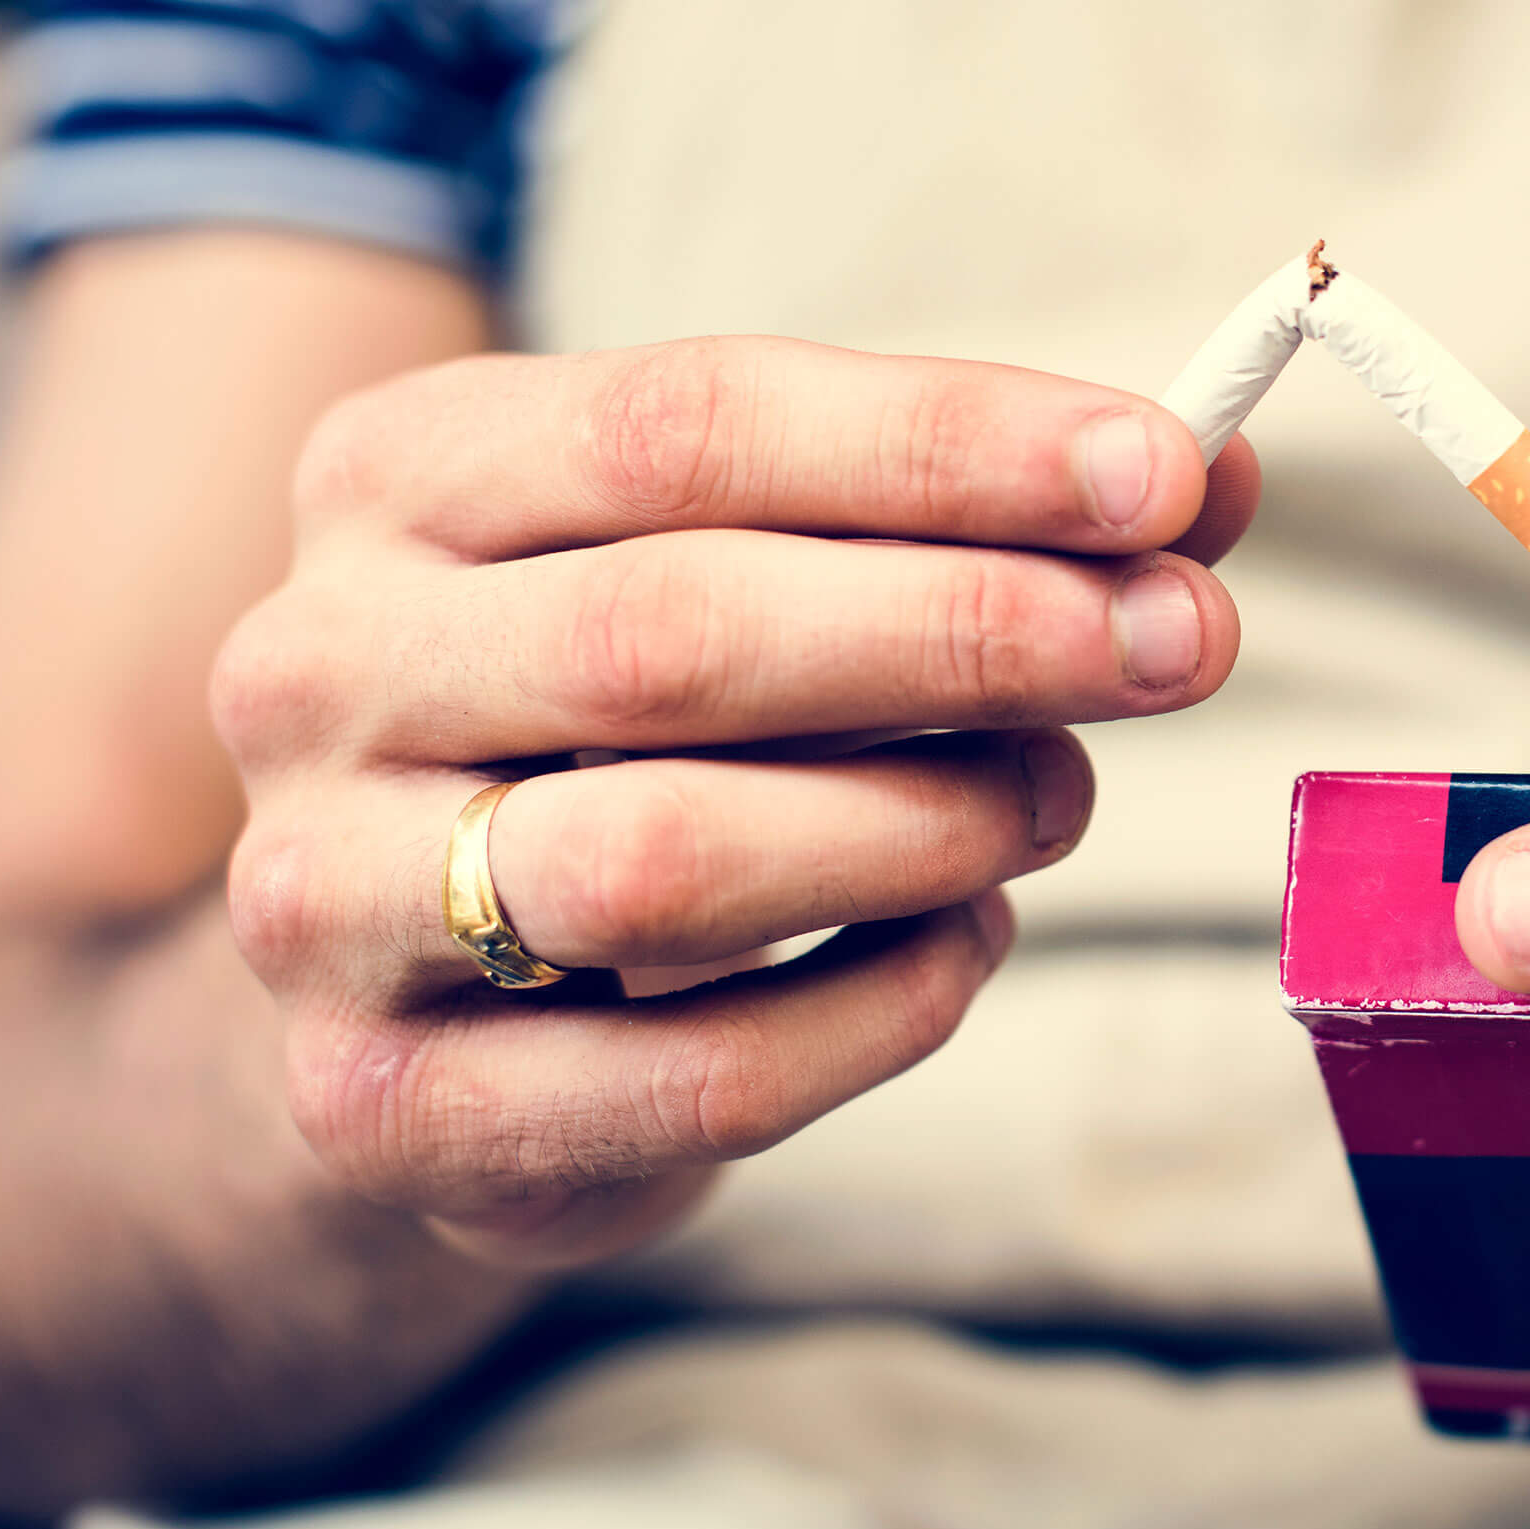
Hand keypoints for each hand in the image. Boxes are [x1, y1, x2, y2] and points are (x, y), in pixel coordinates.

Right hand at [213, 337, 1255, 1268]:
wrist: (414, 989)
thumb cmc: (627, 732)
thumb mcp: (757, 571)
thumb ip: (959, 522)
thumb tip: (1210, 483)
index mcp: (403, 475)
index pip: (689, 421)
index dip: (950, 445)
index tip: (1165, 475)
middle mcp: (318, 665)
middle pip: (675, 629)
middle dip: (971, 630)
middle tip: (1179, 642)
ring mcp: (323, 896)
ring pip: (671, 858)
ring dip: (929, 824)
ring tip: (1057, 798)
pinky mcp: (385, 1105)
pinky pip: (700, 1073)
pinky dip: (887, 1005)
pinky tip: (963, 944)